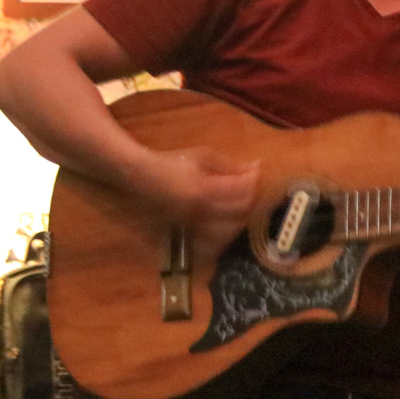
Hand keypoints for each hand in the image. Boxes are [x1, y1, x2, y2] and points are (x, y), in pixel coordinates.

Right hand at [131, 146, 258, 250]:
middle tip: (250, 187)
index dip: (254, 181)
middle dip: (251, 198)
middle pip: (241, 211)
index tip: (257, 172)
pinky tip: (227, 222)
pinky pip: (215, 240)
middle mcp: (202, 212)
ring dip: (241, 216)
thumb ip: (231, 166)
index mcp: (205, 190)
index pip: (242, 190)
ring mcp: (195, 225)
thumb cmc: (172, 163)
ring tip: (240, 203)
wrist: (142, 178)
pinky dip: (226, 233)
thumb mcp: (203, 157)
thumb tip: (256, 168)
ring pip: (231, 230)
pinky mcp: (190, 232)